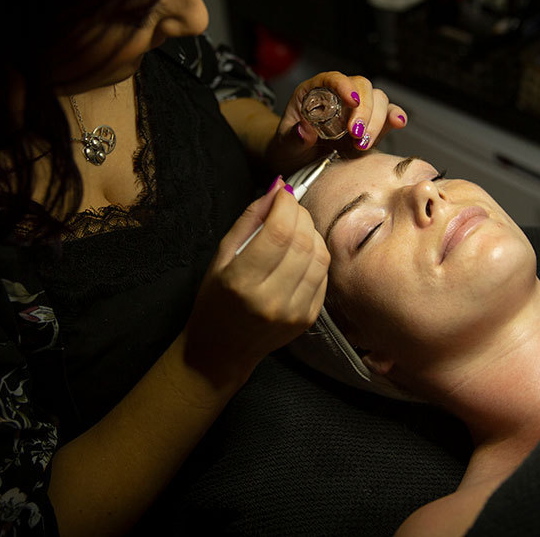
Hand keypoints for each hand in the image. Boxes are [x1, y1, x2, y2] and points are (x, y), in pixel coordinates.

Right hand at [184, 177, 329, 384]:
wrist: (222, 351)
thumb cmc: (215, 300)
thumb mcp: (221, 257)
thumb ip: (250, 220)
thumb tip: (278, 188)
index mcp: (242, 282)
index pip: (277, 233)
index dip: (286, 205)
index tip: (283, 193)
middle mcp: (271, 299)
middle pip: (302, 242)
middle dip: (300, 215)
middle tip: (290, 208)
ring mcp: (294, 312)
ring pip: (319, 256)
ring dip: (312, 233)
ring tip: (296, 228)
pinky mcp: (308, 319)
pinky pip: (323, 275)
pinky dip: (316, 255)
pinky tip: (301, 252)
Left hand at [265, 72, 407, 174]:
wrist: (298, 163)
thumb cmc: (288, 148)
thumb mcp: (284, 144)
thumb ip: (293, 138)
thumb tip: (304, 130)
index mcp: (314, 91)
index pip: (333, 78)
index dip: (345, 86)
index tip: (352, 101)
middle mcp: (339, 95)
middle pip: (362, 87)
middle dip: (364, 111)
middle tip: (356, 135)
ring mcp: (357, 109)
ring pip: (378, 99)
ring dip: (377, 120)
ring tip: (363, 144)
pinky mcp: (370, 124)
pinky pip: (387, 115)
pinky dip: (394, 117)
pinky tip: (397, 123)